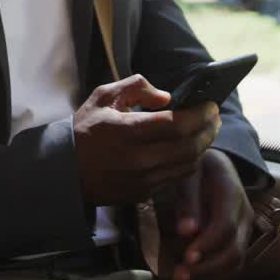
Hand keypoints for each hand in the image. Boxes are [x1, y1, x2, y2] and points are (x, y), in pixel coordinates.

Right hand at [73, 75, 220, 206]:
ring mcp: (142, 179)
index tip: (210, 105)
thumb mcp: (103, 96)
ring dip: (202, 147)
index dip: (200, 115)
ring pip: (187, 164)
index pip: (177, 124)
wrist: (65, 170)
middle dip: (208, 130)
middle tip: (214, 117)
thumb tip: (167, 97)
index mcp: (128, 131)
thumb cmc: (85, 129)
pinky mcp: (143, 193)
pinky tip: (188, 149)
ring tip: (206, 131)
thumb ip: (136, 87)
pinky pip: (175, 178)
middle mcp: (138, 158)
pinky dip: (187, 162)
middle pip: (189, 147)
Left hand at [169, 150, 254, 279]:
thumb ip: (188, 200)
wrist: (212, 164)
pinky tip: (192, 277)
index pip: (225, 225)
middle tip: (180, 275)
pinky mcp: (238, 238)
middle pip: (234, 250)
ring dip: (210, 276)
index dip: (207, 245)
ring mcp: (243, 228)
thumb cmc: (197, 167)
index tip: (186, 257)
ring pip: (235, 261)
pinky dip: (214, 275)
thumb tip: (186, 231)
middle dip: (207, 268)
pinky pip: (232, 263)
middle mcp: (243, 212)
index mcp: (231, 190)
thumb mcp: (188, 172)